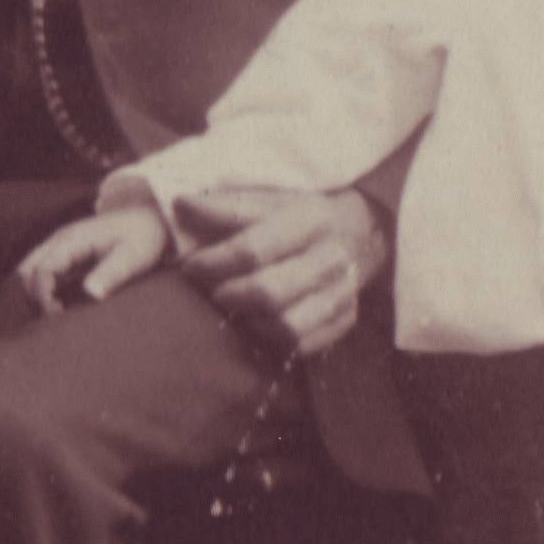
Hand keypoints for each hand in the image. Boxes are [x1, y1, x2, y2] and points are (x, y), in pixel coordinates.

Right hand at [14, 202, 175, 310]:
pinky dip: (42, 287)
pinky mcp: (65, 252)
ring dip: (36, 291)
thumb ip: (111, 273)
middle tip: (57, 315)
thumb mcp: (133, 257)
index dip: (44, 294)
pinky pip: (41, 270)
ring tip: (57, 310)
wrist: (148, 218)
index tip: (58, 313)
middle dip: (35, 295)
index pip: (43, 269)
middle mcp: (60, 240)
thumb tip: (91, 293)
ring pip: (30, 270)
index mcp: (73, 240)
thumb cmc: (141, 237)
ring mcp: (60, 245)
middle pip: (27, 270)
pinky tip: (58, 302)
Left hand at [172, 181, 382, 362]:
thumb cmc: (301, 213)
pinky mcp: (345, 318)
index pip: (252, 249)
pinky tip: (258, 321)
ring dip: (251, 320)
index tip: (190, 266)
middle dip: (229, 294)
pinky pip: (303, 344)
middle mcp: (331, 259)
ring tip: (235, 307)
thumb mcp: (269, 199)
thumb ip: (226, 206)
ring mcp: (343, 293)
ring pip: (288, 326)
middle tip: (212, 289)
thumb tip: (180, 205)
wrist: (362, 230)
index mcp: (310, 220)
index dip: (213, 262)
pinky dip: (273, 337)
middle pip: (269, 293)